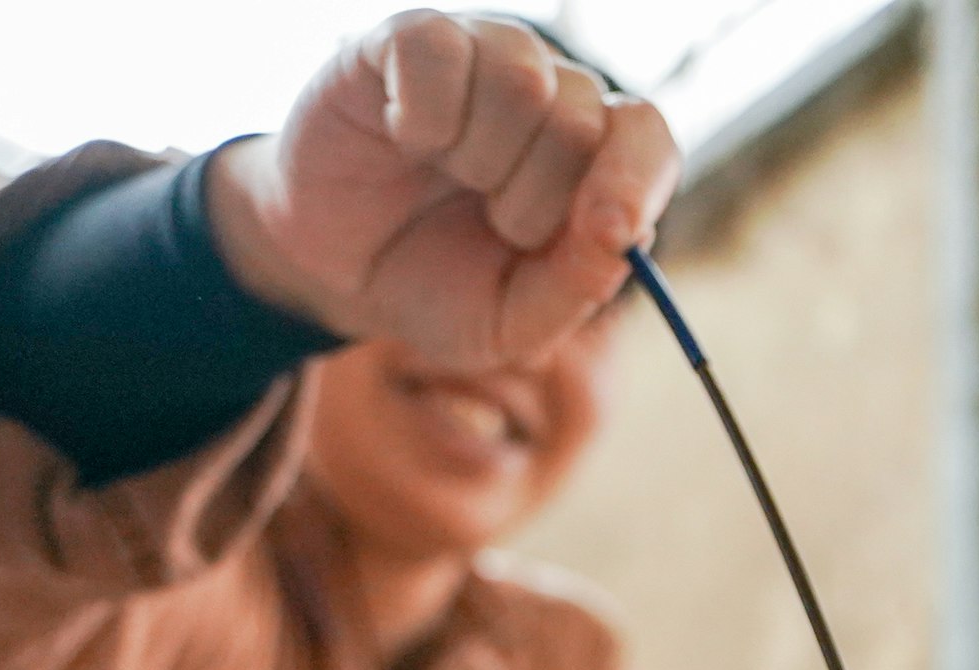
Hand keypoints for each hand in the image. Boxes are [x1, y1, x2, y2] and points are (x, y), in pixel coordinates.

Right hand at [205, 13, 678, 369]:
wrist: (333, 271)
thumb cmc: (433, 284)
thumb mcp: (508, 321)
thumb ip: (573, 288)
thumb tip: (625, 239)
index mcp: (588, 161)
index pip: (646, 137)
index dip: (634, 180)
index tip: (609, 230)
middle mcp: (547, 95)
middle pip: (580, 121)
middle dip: (529, 200)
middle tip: (488, 219)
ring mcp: (481, 57)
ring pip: (522, 80)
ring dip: (478, 158)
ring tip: (448, 175)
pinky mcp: (409, 39)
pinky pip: (441, 50)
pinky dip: (423, 114)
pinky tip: (405, 137)